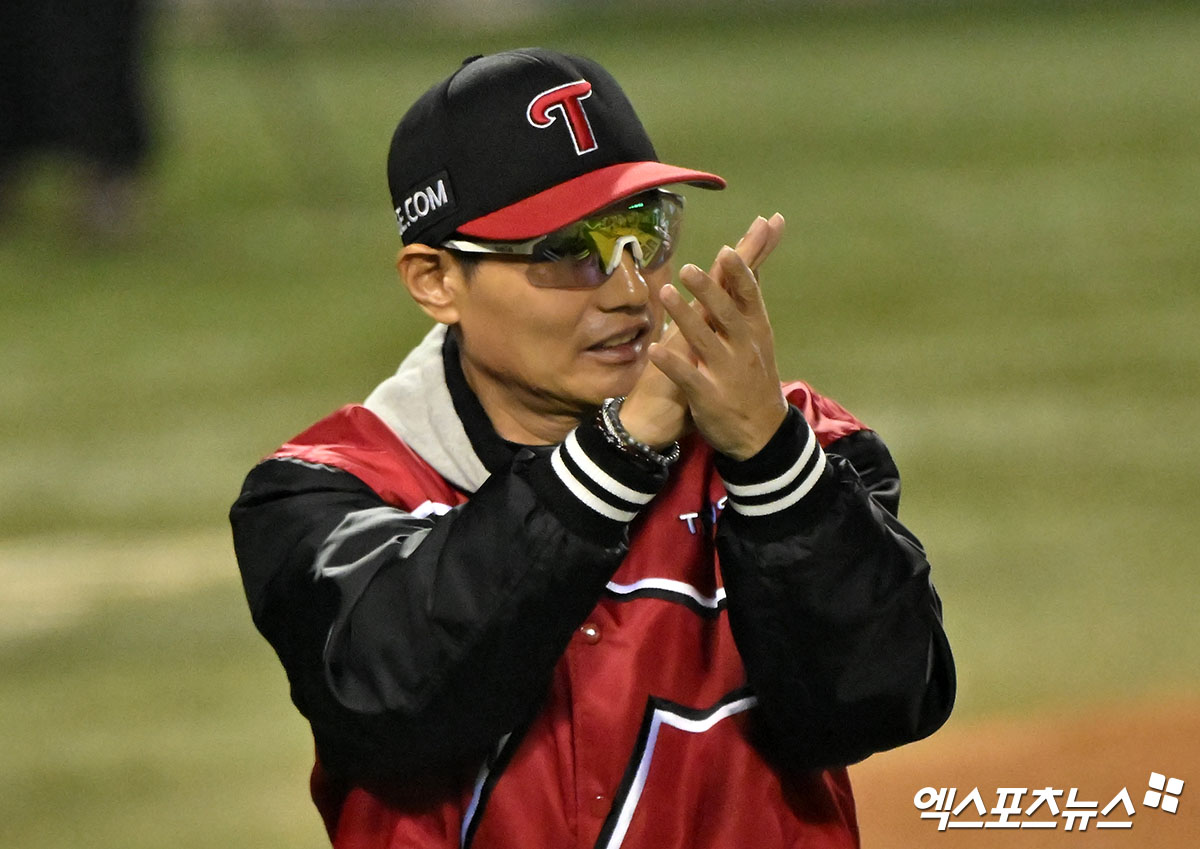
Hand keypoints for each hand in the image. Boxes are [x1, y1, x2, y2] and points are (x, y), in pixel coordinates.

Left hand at [646, 215, 788, 459]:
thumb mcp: (760, 340)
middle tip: (687, 267)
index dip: (740, 275)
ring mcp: (726, 374)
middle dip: (708, 291)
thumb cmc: (756, 380)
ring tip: (664, 293)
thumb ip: (749, 304)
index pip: (749, 298)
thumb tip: (752, 265)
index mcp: (755, 334)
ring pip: (704, 341)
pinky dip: (671, 363)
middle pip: (726, 315)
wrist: (762, 435)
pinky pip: (687, 377)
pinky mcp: (709, 397)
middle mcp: (743, 350)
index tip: (728, 250)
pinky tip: (653, 350)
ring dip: (684, 316)